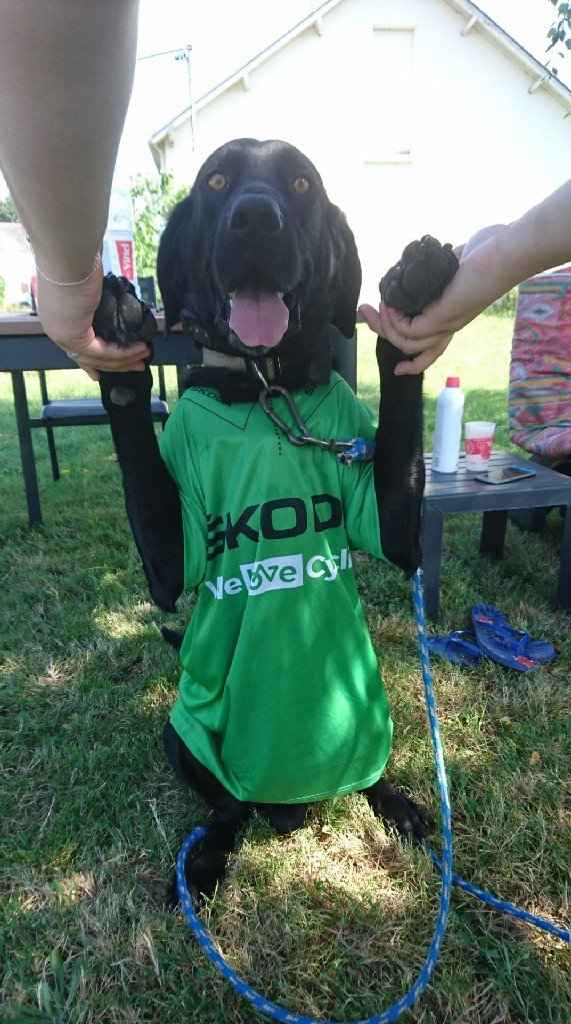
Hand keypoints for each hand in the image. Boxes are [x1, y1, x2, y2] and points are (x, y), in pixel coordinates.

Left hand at [36, 259, 150, 380]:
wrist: (66, 252)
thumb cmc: (73, 257)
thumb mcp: (85, 285)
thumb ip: (94, 300)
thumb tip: (109, 303)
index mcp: (56, 318)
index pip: (76, 348)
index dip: (91, 363)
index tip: (101, 373)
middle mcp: (56, 330)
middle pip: (88, 358)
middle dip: (116, 365)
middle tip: (137, 365)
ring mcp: (63, 334)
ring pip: (97, 358)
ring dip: (125, 359)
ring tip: (145, 355)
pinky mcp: (75, 336)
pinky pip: (103, 352)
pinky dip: (124, 353)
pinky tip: (139, 348)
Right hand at [359, 225, 506, 374]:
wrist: (508, 251)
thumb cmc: (489, 251)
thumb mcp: (454, 261)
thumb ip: (436, 267)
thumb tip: (420, 260)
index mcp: (452, 317)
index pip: (431, 350)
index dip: (413, 363)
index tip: (397, 368)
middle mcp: (449, 325)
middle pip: (411, 348)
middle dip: (382, 333)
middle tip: (363, 314)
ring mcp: (447, 322)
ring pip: (407, 343)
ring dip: (384, 327)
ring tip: (372, 307)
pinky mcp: (444, 316)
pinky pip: (410, 331)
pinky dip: (394, 321)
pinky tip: (388, 304)